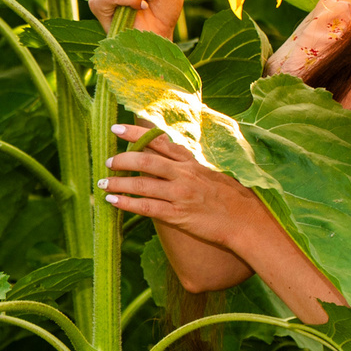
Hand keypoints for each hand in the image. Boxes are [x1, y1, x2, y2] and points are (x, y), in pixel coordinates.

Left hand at [100, 129, 267, 243]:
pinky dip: (127, 203)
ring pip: (143, 184)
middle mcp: (184, 175)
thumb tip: (168, 160)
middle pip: (147, 160)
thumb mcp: (212, 174)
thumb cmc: (232, 199)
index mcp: (191, 162)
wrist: (248, 221)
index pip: (159, 142)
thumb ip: (189, 166)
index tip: (116, 128)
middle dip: (123, 159)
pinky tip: (112, 200)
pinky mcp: (178, 215)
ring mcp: (180, 195)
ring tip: (102, 182)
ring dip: (119, 182)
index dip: (136, 133)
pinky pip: (147, 208)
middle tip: (107, 160)